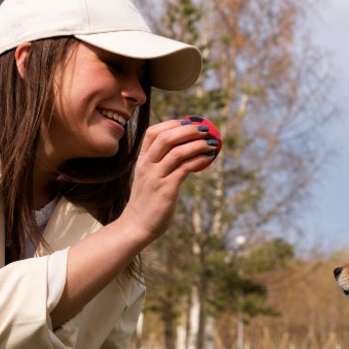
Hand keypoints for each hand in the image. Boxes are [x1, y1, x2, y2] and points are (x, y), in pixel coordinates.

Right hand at [122, 116, 222, 241]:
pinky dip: (199, 160)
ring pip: (178, 152)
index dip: (172, 123)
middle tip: (205, 129)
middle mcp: (147, 165)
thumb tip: (184, 151)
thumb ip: (160, 163)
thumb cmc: (147, 202)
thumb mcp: (148, 177)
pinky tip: (208, 158)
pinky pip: (185, 168)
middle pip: (166, 137)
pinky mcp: (167, 189)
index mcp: (141, 160)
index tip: (189, 122)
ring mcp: (156, 177)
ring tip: (212, 143)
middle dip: (188, 130)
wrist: (137, 225)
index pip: (153, 132)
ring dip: (198, 144)